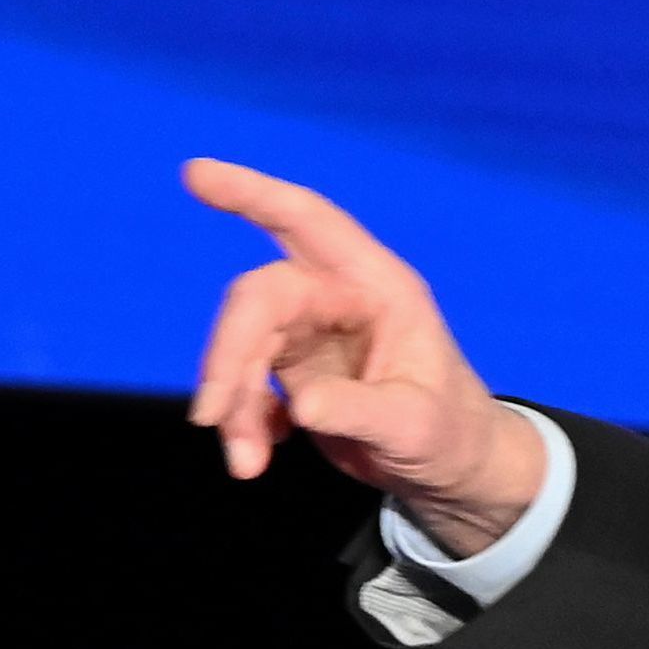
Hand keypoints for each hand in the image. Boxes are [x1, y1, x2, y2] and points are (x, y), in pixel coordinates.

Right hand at [183, 158, 544, 556]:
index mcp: (376, 287)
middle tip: (211, 416)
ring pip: (244, 348)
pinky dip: (242, 422)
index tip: (196, 175)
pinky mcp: (293, 375)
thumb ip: (361, 412)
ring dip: (231, 404)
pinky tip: (258, 458)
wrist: (451, 473)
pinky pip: (246, 386)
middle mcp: (338, 301)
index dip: (254, 194)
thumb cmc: (449, 434)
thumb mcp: (414, 427)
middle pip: (259, 299)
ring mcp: (311, 338)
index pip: (309, 222)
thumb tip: (302, 404)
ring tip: (245, 465)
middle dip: (228, 352)